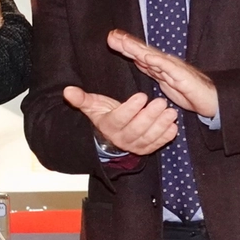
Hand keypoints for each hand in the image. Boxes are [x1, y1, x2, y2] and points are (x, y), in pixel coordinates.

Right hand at [63, 86, 178, 156]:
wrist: (109, 137)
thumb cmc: (104, 115)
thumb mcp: (93, 106)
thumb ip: (81, 99)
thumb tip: (66, 90)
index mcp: (108, 126)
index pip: (120, 119)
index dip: (131, 109)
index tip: (142, 95)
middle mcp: (121, 139)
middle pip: (137, 129)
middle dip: (150, 116)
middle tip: (161, 102)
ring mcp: (134, 146)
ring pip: (149, 138)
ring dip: (161, 126)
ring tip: (171, 112)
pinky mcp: (145, 149)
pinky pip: (156, 145)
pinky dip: (166, 137)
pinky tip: (174, 127)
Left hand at [107, 29, 218, 119]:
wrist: (212, 100)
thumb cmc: (188, 91)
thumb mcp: (164, 81)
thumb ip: (152, 70)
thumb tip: (137, 60)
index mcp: (159, 66)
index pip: (139, 54)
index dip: (126, 46)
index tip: (111, 38)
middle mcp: (165, 64)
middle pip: (143, 51)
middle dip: (127, 43)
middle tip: (112, 35)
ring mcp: (174, 69)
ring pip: (152, 56)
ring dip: (138, 49)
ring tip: (124, 42)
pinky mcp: (182, 77)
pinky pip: (168, 68)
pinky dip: (157, 62)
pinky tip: (146, 57)